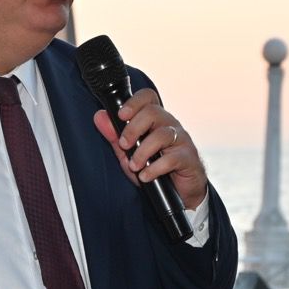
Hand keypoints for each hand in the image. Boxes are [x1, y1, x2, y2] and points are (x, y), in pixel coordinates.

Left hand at [91, 89, 207, 210]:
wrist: (180, 191)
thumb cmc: (155, 168)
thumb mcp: (129, 153)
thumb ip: (115, 136)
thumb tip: (100, 116)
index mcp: (156, 119)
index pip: (148, 97)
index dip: (134, 102)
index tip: (121, 115)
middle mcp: (170, 125)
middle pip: (153, 112)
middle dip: (133, 129)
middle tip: (124, 145)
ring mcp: (181, 140)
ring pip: (162, 134)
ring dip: (142, 152)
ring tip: (134, 166)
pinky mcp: (188, 158)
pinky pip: (172, 158)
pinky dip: (154, 168)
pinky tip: (145, 176)